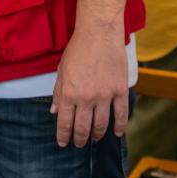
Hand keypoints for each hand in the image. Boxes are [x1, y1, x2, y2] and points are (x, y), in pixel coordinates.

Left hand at [52, 25, 127, 147]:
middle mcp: (86, 98)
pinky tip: (116, 133)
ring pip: (101, 124)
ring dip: (97, 135)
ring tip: (94, 139)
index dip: (63, 135)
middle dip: (79, 139)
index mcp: (69, 93)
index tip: (63, 143)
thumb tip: (55, 112)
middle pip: (83, 127)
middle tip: (79, 144)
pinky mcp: (119, 90)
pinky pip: (121, 114)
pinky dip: (119, 126)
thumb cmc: (78, 50)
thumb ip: (58, 93)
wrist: (98, 33)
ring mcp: (104, 95)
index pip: (65, 122)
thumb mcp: (61, 71)